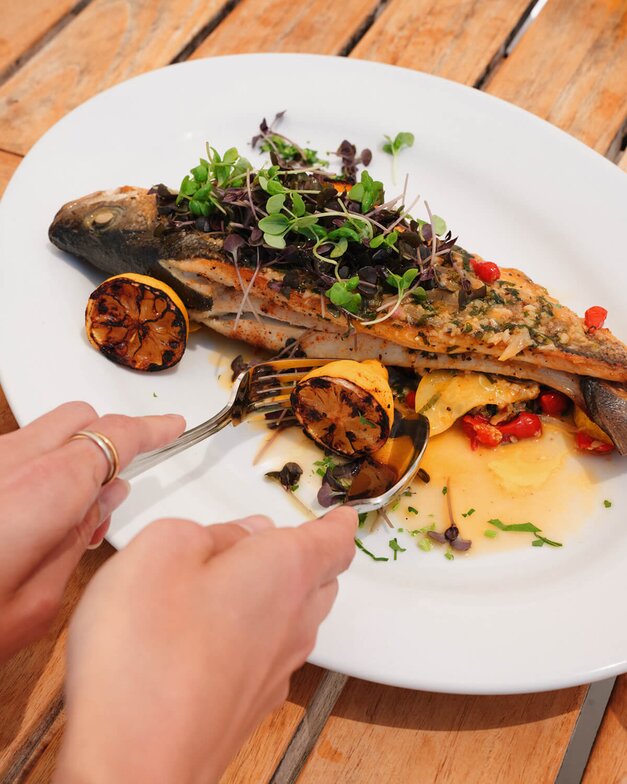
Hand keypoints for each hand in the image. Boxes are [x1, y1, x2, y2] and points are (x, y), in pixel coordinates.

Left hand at [0, 402, 184, 657]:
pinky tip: (29, 512)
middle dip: (109, 437)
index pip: (113, 436)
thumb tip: (105, 497)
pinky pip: (10, 449)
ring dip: (69, 452)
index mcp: (42, 491)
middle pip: (78, 416)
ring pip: (42, 429)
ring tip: (71, 509)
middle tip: (119, 482)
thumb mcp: (36, 604)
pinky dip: (35, 464)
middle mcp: (6, 463)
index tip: (171, 425)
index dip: (151, 428)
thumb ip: (78, 538)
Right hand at [56, 507, 356, 783]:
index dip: (339, 523)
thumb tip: (237, 534)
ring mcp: (276, 669)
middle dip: (310, 557)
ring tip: (246, 581)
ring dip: (283, 596)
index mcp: (284, 570)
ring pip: (299, 620)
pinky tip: (222, 635)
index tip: (342, 515)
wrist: (135, 761)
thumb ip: (208, 531)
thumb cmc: (147, 653)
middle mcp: (293, 621)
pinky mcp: (251, 704)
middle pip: (322, 581)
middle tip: (284, 541)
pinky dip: (259, 634)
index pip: (334, 540)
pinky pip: (273, 655)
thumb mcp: (163, 549)